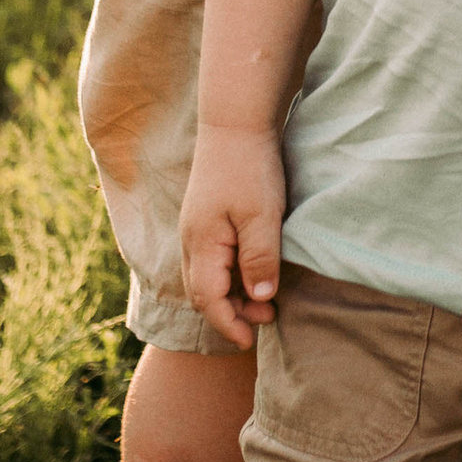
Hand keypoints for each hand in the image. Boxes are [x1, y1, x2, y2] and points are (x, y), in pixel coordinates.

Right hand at [180, 122, 288, 349]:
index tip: (250, 339)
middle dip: (232, 313)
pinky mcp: (206, 217)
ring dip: (233, 294)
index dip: (228, 324)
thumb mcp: (262, 216)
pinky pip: (212, 260)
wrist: (235, 122)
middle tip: (269, 316)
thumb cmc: (250, 167)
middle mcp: (191, 240)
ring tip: (267, 298)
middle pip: (203, 293)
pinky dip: (230, 275)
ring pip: (207, 277)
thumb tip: (260, 299)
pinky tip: (254, 270)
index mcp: (201, 244)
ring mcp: (196, 228)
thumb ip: (259, 258)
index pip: (207, 300)